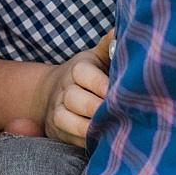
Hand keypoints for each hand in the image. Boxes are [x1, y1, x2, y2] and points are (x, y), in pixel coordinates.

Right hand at [33, 32, 112, 146]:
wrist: (56, 93)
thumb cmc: (90, 74)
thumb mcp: (98, 57)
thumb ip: (109, 46)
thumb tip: (119, 31)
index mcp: (78, 69)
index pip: (82, 73)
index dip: (98, 83)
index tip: (114, 92)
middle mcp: (65, 89)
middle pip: (75, 98)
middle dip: (95, 108)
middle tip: (116, 115)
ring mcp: (58, 110)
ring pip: (66, 119)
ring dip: (87, 127)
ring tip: (108, 132)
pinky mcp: (56, 130)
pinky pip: (67, 138)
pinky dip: (82, 142)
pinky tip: (101, 144)